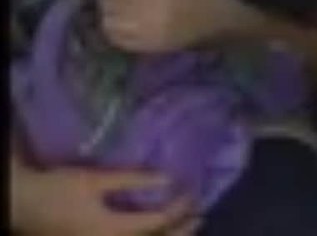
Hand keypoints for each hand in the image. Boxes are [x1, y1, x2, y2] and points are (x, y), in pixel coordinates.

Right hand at [14, 164, 198, 234]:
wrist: (22, 205)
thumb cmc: (58, 189)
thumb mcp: (96, 180)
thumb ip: (132, 180)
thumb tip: (167, 180)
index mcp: (113, 231)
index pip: (157, 222)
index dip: (178, 208)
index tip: (191, 193)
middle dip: (180, 231)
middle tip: (200, 217)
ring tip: (186, 228)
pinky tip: (154, 232)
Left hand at [96, 0, 252, 53]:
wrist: (220, 20)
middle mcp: (145, 11)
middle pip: (108, 0)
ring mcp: (144, 32)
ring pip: (108, 21)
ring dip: (107, 11)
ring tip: (115, 5)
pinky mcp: (146, 47)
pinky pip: (118, 39)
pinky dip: (112, 29)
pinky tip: (118, 22)